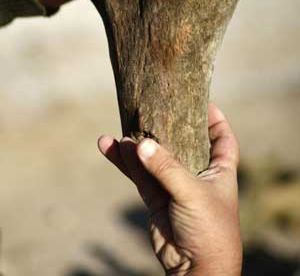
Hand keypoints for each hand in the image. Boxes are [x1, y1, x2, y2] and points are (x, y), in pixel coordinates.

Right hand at [98, 103, 241, 275]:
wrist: (195, 270)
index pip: (222, 138)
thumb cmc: (209, 229)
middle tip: (151, 105)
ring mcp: (174, 185)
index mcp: (220, 169)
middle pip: (183, 140)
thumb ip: (166, 168)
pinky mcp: (156, 197)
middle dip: (167, 125)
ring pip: (154, 157)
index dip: (215, 119)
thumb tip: (140, 142)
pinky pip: (138, 174)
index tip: (201, 100)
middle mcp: (197, 173)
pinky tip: (109, 146)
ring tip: (120, 126)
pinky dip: (124, 162)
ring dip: (137, 143)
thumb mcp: (192, 193)